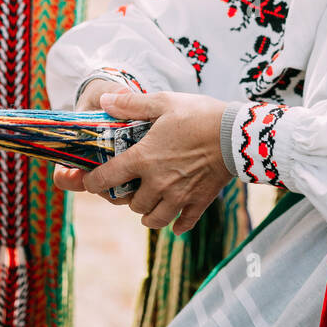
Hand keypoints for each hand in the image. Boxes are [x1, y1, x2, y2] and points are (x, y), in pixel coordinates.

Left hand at [56, 89, 233, 234]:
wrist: (235, 133)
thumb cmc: (198, 114)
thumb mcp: (163, 102)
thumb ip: (131, 104)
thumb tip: (103, 101)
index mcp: (144, 159)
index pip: (107, 179)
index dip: (93, 183)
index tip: (90, 182)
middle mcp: (157, 183)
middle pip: (132, 204)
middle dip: (128, 197)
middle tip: (131, 187)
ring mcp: (179, 196)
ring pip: (153, 220)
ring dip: (148, 214)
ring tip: (150, 203)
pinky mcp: (199, 202)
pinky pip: (182, 224)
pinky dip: (177, 225)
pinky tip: (176, 221)